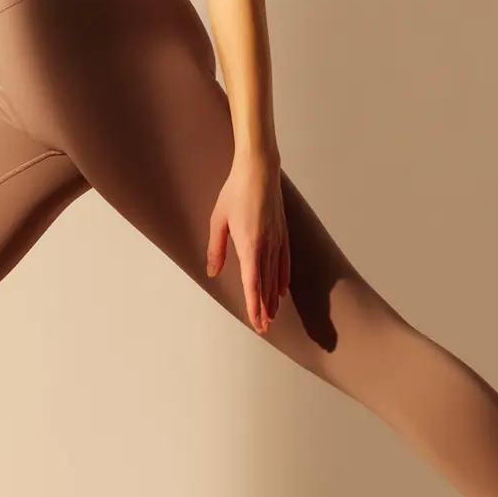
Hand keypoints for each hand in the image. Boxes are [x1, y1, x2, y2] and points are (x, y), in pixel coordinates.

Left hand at [205, 152, 291, 333]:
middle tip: (264, 327)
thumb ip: (216, 249)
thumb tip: (212, 272)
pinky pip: (285, 261)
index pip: (252, 284)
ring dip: (273, 297)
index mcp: (250, 245)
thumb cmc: (235, 192)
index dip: (254, 306)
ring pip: (276, 275)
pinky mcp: (282, 231)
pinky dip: (283, 277)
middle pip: (266, 284)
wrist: (259, 169)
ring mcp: (277, 239)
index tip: (257, 323)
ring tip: (272, 314)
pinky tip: (282, 288)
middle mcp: (266, 246)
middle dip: (264, 308)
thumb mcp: (218, 220)